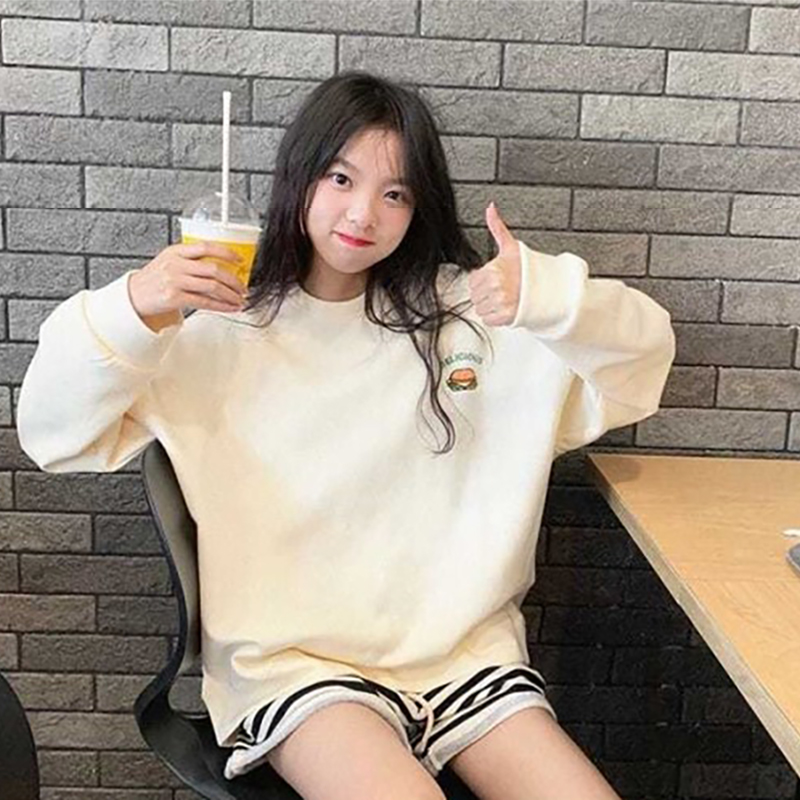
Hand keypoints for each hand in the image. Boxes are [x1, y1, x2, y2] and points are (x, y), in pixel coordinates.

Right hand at [128, 242, 248, 331]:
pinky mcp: (174, 298)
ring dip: (230, 295)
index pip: (207, 247)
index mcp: (177, 251)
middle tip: (243, 287)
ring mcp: (175, 281)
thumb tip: (222, 267)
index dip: (227, 253)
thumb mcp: (169, 261)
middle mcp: (176, 264)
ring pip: (212, 287)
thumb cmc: (155, 279)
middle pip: (214, 269)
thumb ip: (191, 260)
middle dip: (234, 280)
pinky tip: (229, 308)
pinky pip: (204, 302)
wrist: (134, 296)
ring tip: (239, 299)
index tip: (240, 260)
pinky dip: (221, 306)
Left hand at [467, 202, 520, 326]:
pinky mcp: (505, 317)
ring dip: (490, 306)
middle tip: (501, 290)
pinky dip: (495, 317)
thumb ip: (497, 227)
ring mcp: (501, 302)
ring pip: (480, 308)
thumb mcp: (511, 246)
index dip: (483, 281)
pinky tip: (506, 308)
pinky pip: (488, 319)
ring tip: (504, 298)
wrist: (549, 289)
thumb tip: (490, 208)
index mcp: (494, 269)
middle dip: (485, 293)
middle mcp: (496, 286)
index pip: (473, 281)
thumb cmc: (530, 269)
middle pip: (475, 296)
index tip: (494, 280)